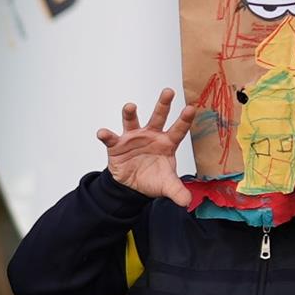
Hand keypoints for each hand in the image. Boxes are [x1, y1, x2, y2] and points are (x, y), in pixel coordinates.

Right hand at [94, 89, 191, 207]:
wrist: (132, 186)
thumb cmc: (153, 179)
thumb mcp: (167, 186)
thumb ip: (177, 191)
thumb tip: (187, 203)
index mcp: (167, 143)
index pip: (178, 129)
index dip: (184, 119)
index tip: (191, 108)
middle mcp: (151, 136)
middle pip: (158, 117)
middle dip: (163, 104)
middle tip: (168, 91)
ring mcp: (133, 138)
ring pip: (132, 121)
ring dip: (130, 113)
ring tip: (130, 106)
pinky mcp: (117, 145)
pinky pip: (111, 138)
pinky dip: (106, 135)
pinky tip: (103, 133)